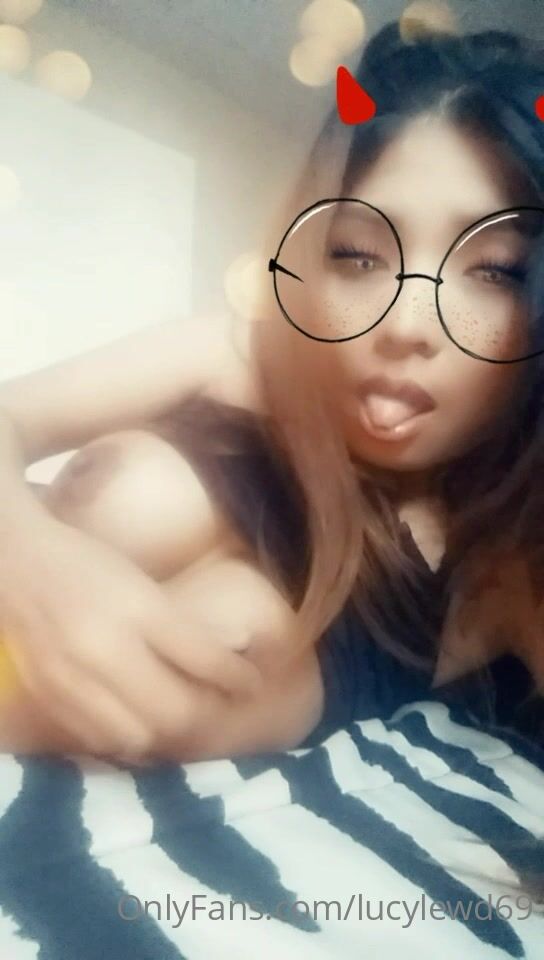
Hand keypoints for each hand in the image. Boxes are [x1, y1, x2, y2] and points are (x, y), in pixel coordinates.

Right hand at [0, 515, 261, 758]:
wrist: (17, 565)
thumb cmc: (88, 565)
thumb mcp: (143, 584)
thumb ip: (182, 624)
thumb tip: (231, 654)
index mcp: (137, 608)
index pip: (203, 658)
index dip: (237, 678)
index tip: (254, 684)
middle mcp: (106, 648)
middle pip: (174, 710)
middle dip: (206, 714)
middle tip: (219, 706)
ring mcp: (75, 679)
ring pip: (140, 735)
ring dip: (168, 734)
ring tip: (182, 719)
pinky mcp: (51, 698)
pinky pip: (101, 739)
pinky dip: (129, 739)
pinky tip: (141, 725)